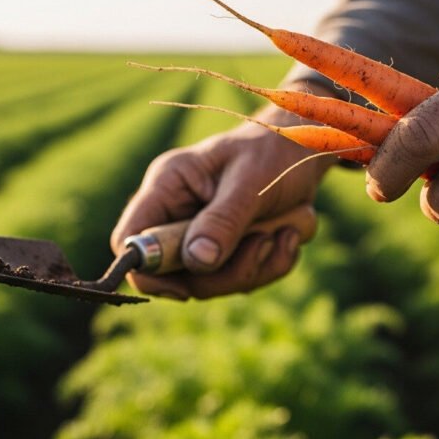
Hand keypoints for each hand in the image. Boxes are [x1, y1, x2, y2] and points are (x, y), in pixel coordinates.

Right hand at [111, 82, 334, 299]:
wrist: (308, 151)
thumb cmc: (274, 151)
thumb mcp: (251, 181)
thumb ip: (223, 220)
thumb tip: (196, 261)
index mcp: (167, 186)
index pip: (129, 240)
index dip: (146, 271)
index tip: (183, 288)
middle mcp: (178, 213)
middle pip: (174, 274)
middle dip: (225, 272)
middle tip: (265, 244)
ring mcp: (202, 235)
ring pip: (212, 282)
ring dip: (257, 266)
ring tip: (286, 231)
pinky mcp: (230, 251)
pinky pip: (242, 279)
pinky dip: (272, 264)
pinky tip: (290, 234)